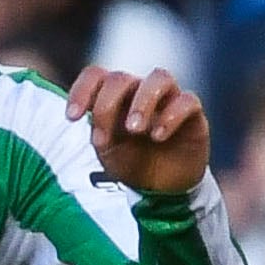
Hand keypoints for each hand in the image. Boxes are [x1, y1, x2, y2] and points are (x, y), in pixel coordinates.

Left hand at [67, 67, 209, 193]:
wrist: (162, 188)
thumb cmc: (132, 162)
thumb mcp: (109, 152)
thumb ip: (99, 131)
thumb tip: (92, 117)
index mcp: (114, 96)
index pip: (96, 76)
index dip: (81, 90)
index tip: (72, 117)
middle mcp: (140, 91)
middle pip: (121, 78)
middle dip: (108, 105)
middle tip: (104, 138)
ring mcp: (168, 99)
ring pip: (160, 77)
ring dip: (143, 101)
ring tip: (135, 129)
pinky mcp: (193, 113)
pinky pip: (188, 101)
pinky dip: (171, 116)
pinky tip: (158, 136)